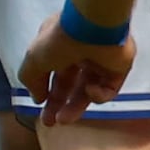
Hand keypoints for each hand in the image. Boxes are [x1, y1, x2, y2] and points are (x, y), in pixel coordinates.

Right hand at [10, 17, 125, 118]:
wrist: (95, 25)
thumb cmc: (60, 39)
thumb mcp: (34, 59)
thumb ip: (31, 80)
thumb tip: (37, 98)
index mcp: (60, 44)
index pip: (53, 72)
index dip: (45, 91)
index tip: (39, 107)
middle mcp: (80, 52)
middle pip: (70, 84)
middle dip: (59, 104)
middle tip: (51, 123)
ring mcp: (101, 60)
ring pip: (88, 89)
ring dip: (76, 105)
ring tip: (64, 120)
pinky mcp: (119, 67)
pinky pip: (108, 87)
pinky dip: (98, 93)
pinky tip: (91, 89)